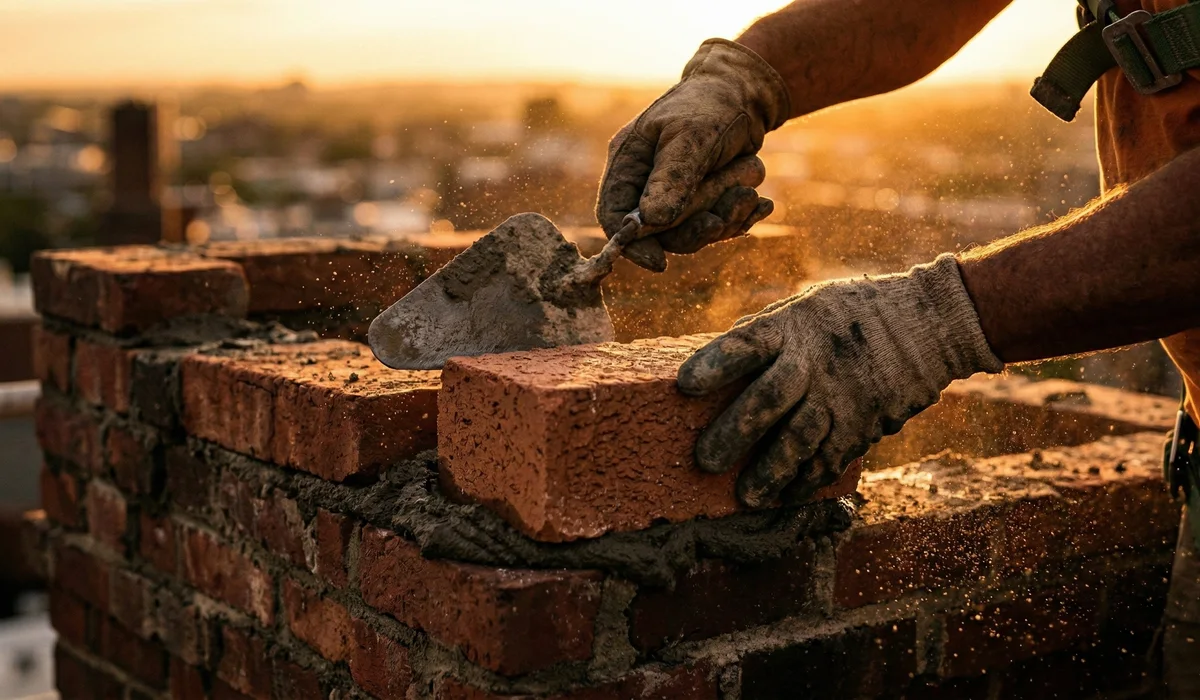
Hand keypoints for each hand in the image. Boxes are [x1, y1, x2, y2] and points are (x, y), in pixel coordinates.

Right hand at [596, 39, 791, 270]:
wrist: (747, 92)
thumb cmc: (711, 104)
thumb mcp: (690, 136)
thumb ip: (671, 178)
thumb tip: (651, 221)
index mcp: (629, 162)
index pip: (613, 215)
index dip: (632, 244)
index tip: (660, 263)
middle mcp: (647, 183)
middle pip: (660, 231)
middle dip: (696, 227)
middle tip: (725, 215)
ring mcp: (676, 194)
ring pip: (694, 231)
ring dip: (725, 217)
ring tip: (750, 193)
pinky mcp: (704, 201)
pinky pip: (718, 224)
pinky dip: (740, 216)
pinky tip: (762, 204)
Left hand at [677, 255, 1003, 506]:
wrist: (928, 321)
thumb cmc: (850, 314)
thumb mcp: (806, 306)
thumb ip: (763, 335)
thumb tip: (715, 361)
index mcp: (793, 327)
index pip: (746, 344)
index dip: (714, 364)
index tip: (684, 385)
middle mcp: (815, 361)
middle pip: (769, 399)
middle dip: (734, 432)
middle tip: (705, 461)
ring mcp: (842, 395)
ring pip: (801, 439)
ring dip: (770, 471)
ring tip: (746, 495)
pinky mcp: (865, 422)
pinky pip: (831, 459)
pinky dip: (806, 480)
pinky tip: (784, 495)